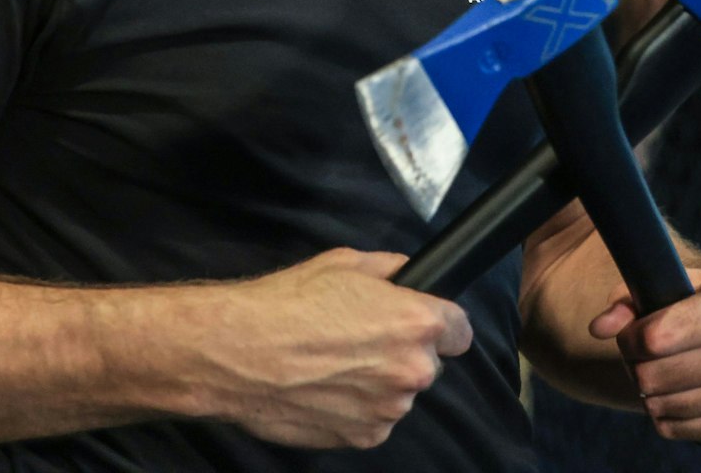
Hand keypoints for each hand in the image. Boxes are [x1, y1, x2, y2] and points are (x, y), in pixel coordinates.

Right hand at [200, 247, 472, 449]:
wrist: (240, 351)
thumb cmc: (289, 302)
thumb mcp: (344, 263)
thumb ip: (390, 270)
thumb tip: (408, 276)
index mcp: (416, 323)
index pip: (460, 331)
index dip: (439, 324)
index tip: (418, 322)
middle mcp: (412, 370)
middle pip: (427, 364)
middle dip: (402, 353)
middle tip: (359, 341)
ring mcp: (389, 409)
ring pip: (397, 394)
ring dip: (378, 383)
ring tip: (332, 366)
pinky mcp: (364, 438)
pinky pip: (373, 420)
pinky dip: (356, 409)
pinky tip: (323, 389)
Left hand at [589, 266, 700, 443]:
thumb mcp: (694, 280)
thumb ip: (639, 296)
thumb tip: (597, 327)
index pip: (655, 337)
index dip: (629, 336)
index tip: (632, 331)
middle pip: (653, 376)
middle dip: (635, 363)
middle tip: (642, 352)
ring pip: (660, 405)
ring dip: (648, 389)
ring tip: (660, 369)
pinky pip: (675, 428)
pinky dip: (665, 411)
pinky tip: (678, 390)